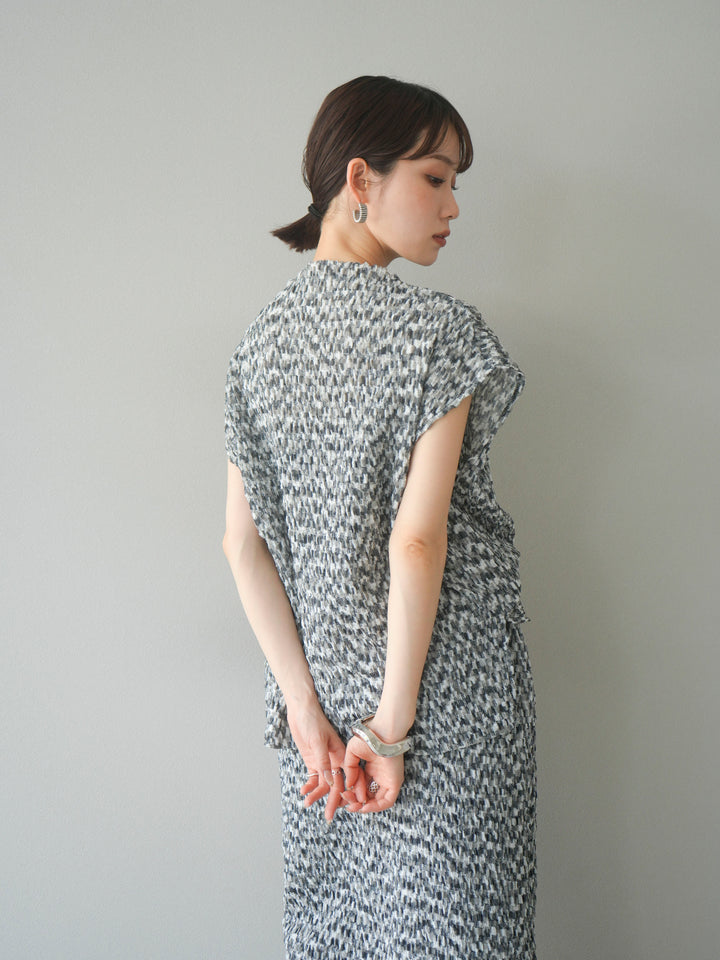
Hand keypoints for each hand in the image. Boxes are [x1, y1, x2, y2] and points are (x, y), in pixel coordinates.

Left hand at [285, 698, 346, 821]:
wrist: (301, 710)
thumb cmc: (312, 721)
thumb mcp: (318, 741)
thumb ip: (323, 762)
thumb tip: (331, 782)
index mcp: (341, 755)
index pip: (350, 777)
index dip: (352, 793)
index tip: (351, 807)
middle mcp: (335, 761)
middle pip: (336, 785)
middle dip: (333, 801)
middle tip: (329, 816)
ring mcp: (323, 762)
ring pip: (324, 784)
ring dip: (317, 794)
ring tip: (307, 803)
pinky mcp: (313, 761)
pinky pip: (314, 778)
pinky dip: (309, 786)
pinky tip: (303, 791)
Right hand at [341, 734, 404, 813]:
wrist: (381, 732)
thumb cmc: (368, 737)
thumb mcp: (352, 753)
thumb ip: (350, 769)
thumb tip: (348, 785)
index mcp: (372, 768)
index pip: (362, 786)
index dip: (352, 792)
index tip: (343, 794)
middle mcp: (381, 776)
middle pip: (368, 795)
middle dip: (356, 801)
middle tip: (347, 804)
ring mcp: (388, 780)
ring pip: (377, 800)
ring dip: (365, 806)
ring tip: (353, 806)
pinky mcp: (395, 783)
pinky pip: (387, 801)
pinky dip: (376, 807)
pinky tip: (364, 806)